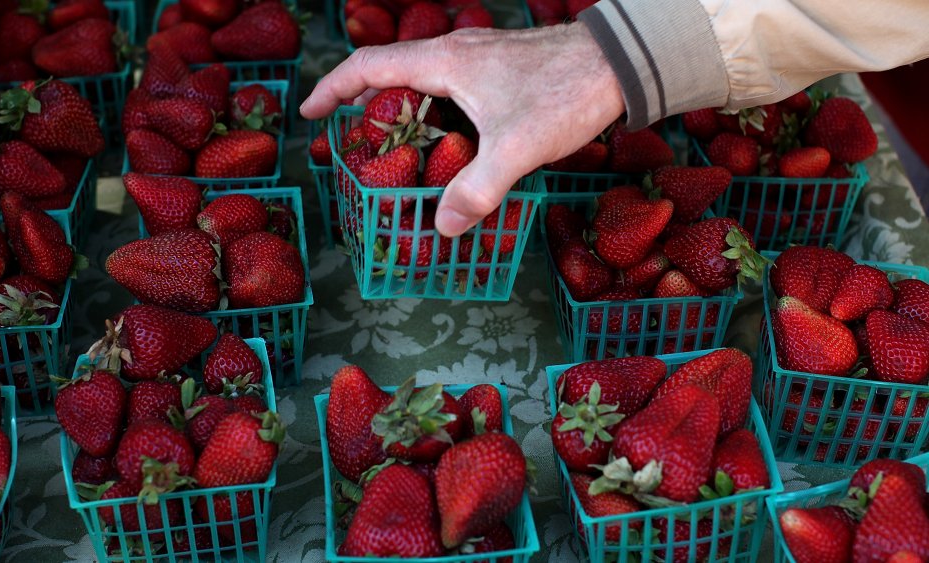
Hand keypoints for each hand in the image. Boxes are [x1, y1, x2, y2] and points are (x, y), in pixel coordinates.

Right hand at [300, 22, 625, 236]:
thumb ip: (477, 188)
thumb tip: (441, 228)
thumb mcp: (517, 146)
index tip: (310, 114)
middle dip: (365, 108)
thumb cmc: (566, 92)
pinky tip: (450, 145)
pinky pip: (450, 89)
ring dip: (402, 113)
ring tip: (395, 154)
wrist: (619, 62)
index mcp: (445, 61)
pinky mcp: (500, 69)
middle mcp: (455, 53)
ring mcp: (478, 58)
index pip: (369, 67)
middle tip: (354, 148)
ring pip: (422, 82)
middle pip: (390, 74)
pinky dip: (435, 114)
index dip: (333, 89)